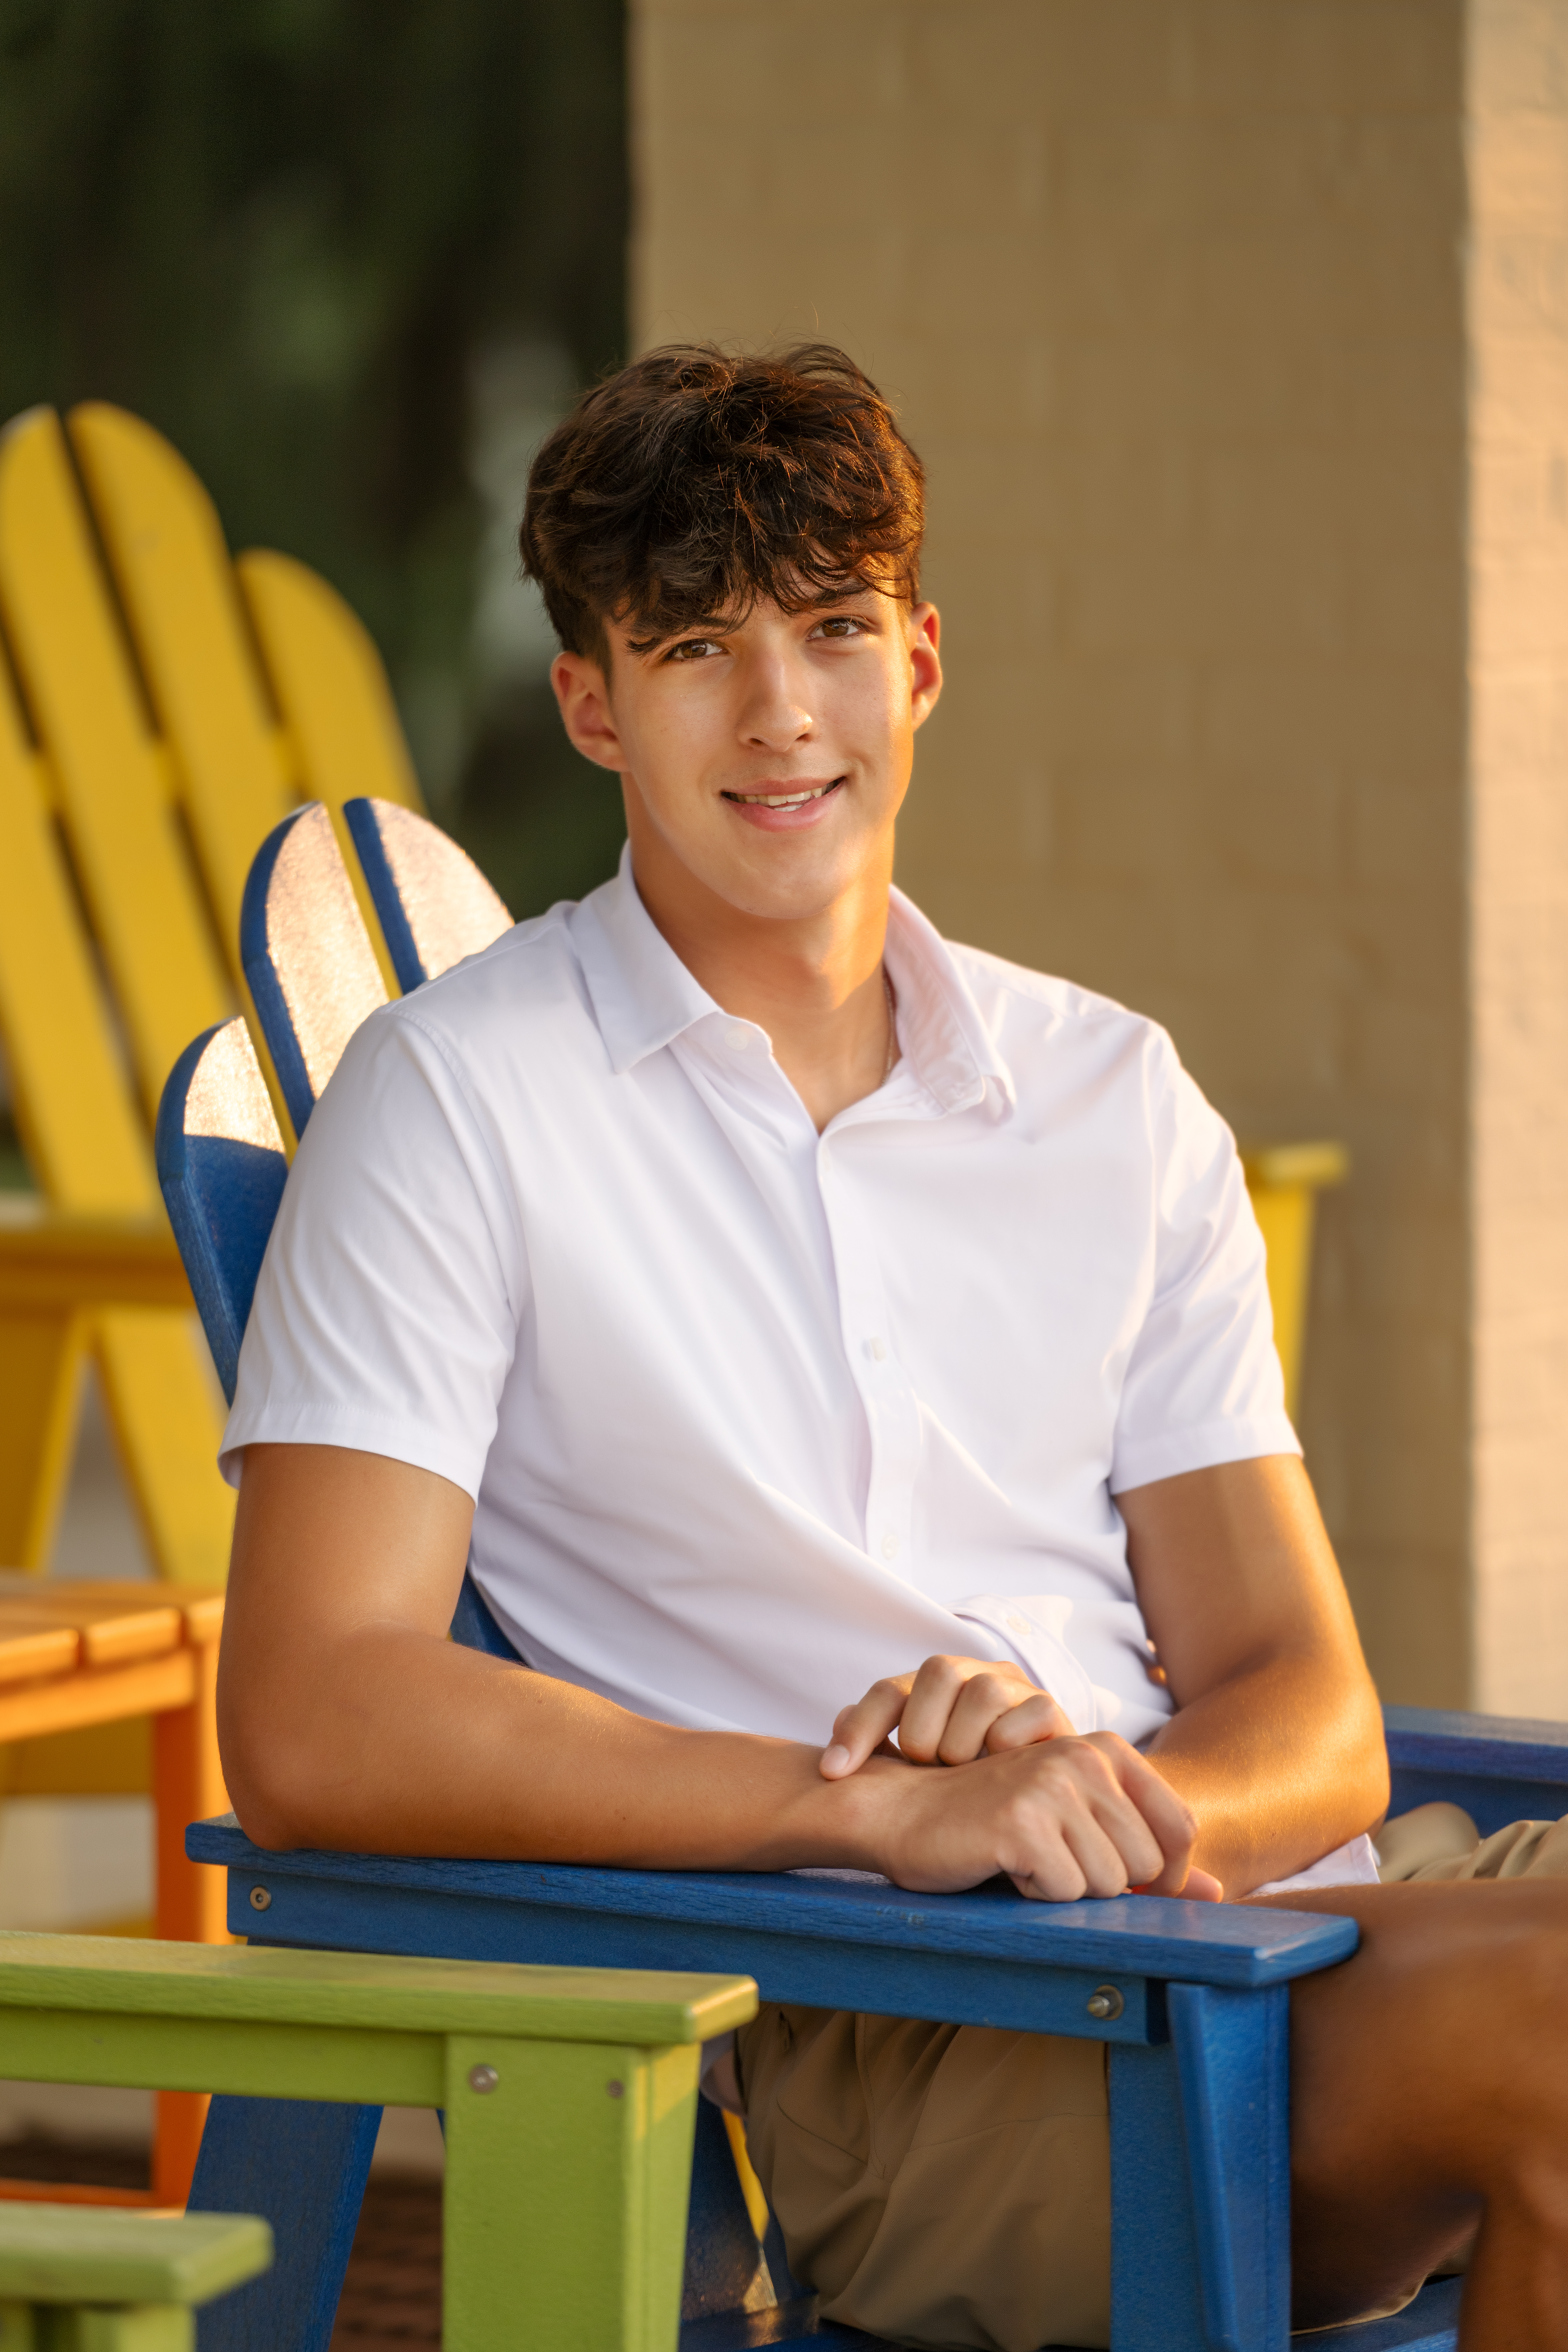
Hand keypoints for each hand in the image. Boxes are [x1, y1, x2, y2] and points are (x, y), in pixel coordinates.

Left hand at [821, 1653, 1075, 1776]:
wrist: (1035, 1801)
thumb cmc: (965, 1788)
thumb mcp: (916, 1776)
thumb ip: (879, 1757)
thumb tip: (834, 1748)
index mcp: (936, 1686)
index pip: (889, 1691)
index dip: (858, 1728)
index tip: (834, 1772)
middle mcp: (977, 1674)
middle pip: (938, 1673)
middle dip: (922, 1733)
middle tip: (928, 1770)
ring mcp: (1017, 1688)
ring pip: (983, 1690)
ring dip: (965, 1742)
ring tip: (963, 1774)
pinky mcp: (1053, 1711)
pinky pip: (1030, 1713)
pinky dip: (1009, 1745)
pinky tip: (1001, 1774)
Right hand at [865, 1728, 1220, 1902]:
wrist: (902, 1811)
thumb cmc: (993, 1824)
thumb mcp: (1079, 1828)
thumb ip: (1150, 1859)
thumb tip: (1217, 1894)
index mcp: (1106, 1748)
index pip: (1181, 1828)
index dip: (1158, 1870)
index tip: (1110, 1871)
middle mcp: (1086, 1756)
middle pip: (1143, 1865)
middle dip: (1099, 1880)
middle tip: (1048, 1858)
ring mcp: (1054, 1785)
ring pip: (1106, 1885)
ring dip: (1064, 1888)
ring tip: (1024, 1859)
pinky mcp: (1023, 1821)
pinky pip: (1062, 1892)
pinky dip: (1033, 1894)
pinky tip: (1003, 1865)